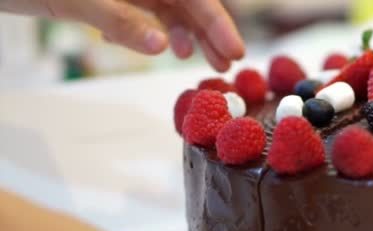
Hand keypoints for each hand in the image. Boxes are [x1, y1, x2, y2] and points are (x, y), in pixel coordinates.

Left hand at [0, 0, 243, 70]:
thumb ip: (120, 20)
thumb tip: (162, 46)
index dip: (216, 21)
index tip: (234, 52)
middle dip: (206, 30)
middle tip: (224, 63)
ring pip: (166, 5)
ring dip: (183, 32)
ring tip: (195, 60)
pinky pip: (141, 9)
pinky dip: (150, 28)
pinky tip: (152, 44)